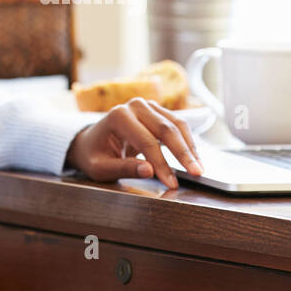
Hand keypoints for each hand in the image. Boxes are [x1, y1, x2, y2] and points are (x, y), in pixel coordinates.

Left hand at [63, 97, 204, 188]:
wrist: (90, 142)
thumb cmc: (94, 155)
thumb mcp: (101, 168)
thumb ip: (124, 168)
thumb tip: (149, 171)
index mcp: (119, 116)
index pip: (146, 142)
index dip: (162, 164)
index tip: (172, 183)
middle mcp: (135, 106)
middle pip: (166, 129)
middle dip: (183, 153)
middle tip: (197, 173)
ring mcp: (148, 106)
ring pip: (177, 124)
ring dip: (190, 147)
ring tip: (199, 168)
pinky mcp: (157, 111)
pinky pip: (178, 125)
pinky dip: (188, 141)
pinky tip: (194, 158)